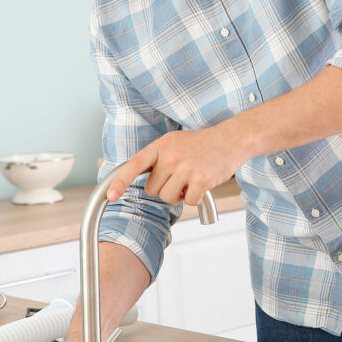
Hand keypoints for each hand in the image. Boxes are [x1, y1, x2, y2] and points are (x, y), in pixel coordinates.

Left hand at [106, 123, 244, 205]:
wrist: (231, 139)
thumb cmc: (202, 143)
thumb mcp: (174, 142)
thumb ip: (158, 158)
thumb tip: (144, 179)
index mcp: (161, 146)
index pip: (133, 166)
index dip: (119, 183)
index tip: (110, 196)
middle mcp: (170, 157)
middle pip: (152, 189)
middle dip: (164, 188)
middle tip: (179, 177)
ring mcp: (185, 169)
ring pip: (167, 198)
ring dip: (178, 195)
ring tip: (190, 180)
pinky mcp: (201, 180)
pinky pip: (187, 201)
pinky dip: (193, 198)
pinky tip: (201, 185)